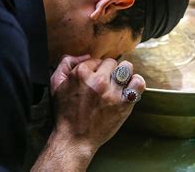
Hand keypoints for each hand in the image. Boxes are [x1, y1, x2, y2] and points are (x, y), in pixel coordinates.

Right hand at [32, 55, 145, 170]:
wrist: (75, 139)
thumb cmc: (65, 113)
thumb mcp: (56, 84)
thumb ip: (66, 63)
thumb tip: (85, 56)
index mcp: (80, 73)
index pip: (96, 60)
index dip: (95, 69)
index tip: (94, 78)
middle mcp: (98, 81)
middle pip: (112, 63)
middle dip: (108, 71)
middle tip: (105, 83)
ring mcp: (112, 92)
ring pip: (126, 68)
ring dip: (123, 74)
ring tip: (118, 83)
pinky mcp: (124, 103)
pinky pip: (138, 83)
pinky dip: (136, 82)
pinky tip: (130, 87)